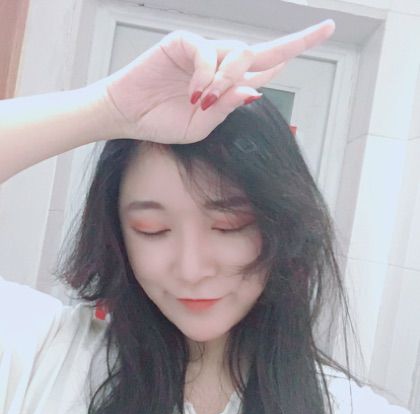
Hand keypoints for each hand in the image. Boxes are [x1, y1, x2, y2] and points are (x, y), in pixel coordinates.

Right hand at [102, 20, 334, 143]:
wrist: (127, 116)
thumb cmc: (162, 121)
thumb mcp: (202, 126)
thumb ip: (227, 109)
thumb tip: (255, 90)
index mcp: (226, 85)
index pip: (265, 65)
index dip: (291, 51)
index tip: (323, 30)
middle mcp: (219, 64)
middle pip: (262, 52)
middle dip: (294, 43)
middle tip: (313, 37)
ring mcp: (203, 52)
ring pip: (238, 52)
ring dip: (228, 79)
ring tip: (205, 101)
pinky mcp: (183, 43)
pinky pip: (208, 52)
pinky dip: (207, 74)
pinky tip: (196, 92)